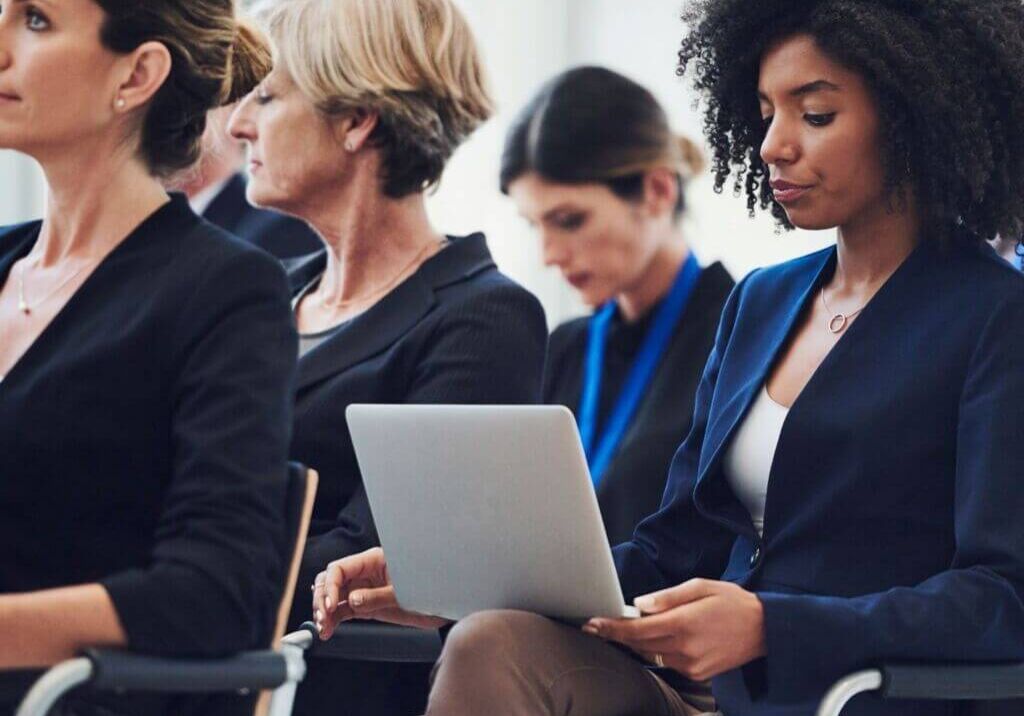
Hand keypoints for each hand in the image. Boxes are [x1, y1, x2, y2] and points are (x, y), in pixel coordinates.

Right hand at [311, 547, 449, 639]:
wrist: (445, 604)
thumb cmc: (430, 590)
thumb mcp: (404, 595)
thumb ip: (377, 597)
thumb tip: (352, 600)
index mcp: (374, 560)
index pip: (340, 568)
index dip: (329, 586)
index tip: (329, 605)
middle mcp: (366, 572)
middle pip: (331, 580)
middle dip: (322, 598)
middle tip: (322, 617)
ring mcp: (364, 588)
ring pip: (334, 596)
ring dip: (324, 611)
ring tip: (324, 628)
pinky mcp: (366, 604)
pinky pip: (342, 609)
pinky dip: (333, 619)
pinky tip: (328, 630)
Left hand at [583, 579, 765, 681]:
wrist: (765, 630)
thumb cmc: (732, 602)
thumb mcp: (700, 587)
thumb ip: (667, 597)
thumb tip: (639, 604)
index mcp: (684, 623)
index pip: (638, 629)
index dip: (612, 627)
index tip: (593, 623)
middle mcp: (685, 648)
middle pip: (639, 644)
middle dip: (617, 634)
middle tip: (596, 625)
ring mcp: (691, 665)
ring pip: (651, 654)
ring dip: (637, 642)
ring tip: (625, 628)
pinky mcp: (697, 673)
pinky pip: (667, 661)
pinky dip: (657, 649)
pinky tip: (657, 637)